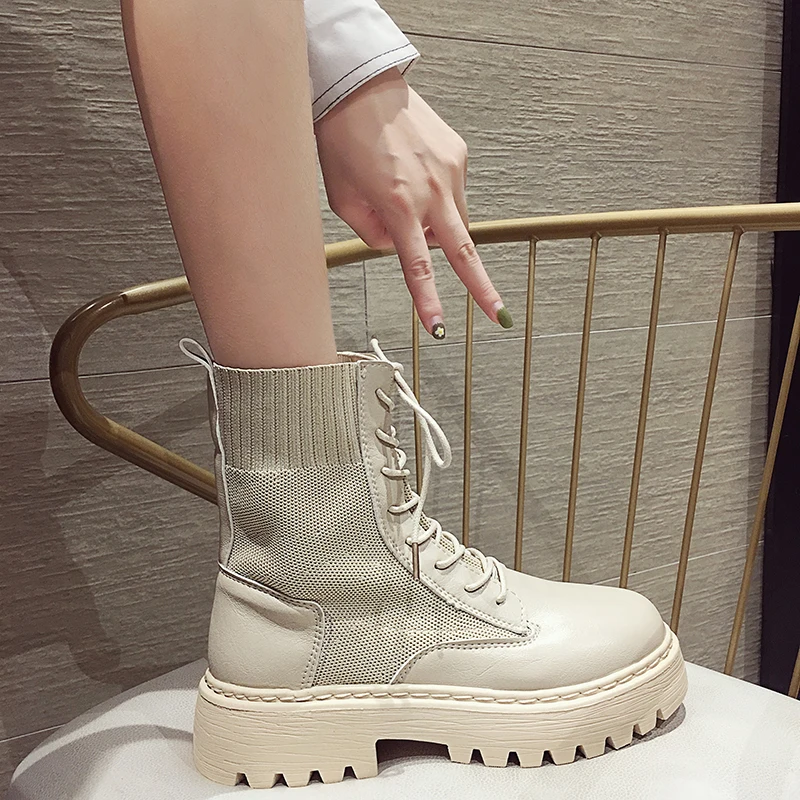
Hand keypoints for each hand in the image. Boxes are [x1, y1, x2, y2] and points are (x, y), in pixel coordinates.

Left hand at [314, 68, 512, 338]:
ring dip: (440, 228)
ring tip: (408, 205)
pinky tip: (416, 178)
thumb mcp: (342, 198)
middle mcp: (431, 190)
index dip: (429, 300)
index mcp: (398, 206)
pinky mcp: (458, 155)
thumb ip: (371, 233)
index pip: (418, 267)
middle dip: (482, 287)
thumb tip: (398, 246)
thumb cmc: (342, 140)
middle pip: (464, 251)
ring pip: (455, 221)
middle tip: (500, 315)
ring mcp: (450, 171)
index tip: (441, 327)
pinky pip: (453, 193)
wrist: (360, 87)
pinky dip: (438, 198)